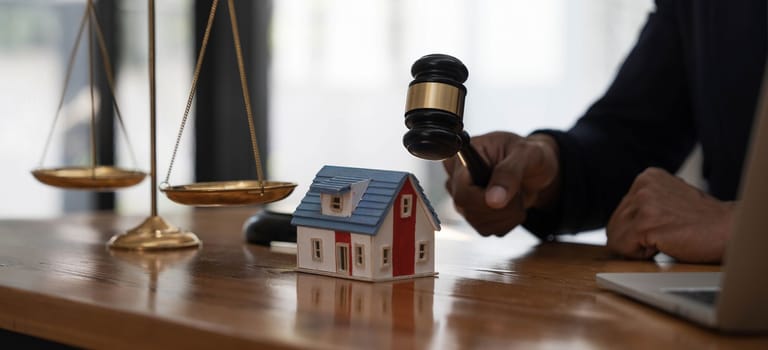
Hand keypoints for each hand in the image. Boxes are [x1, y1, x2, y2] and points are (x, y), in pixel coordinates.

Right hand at [443, 131, 559, 235]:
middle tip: (518, 193)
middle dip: (501, 208)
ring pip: (477, 223)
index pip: (461, 190)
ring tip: (516, 197)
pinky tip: (511, 208)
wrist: (537, 169)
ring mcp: (465, 197)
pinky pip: (485, 229)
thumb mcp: (526, 154)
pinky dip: (505, 223)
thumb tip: (493, 199)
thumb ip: (509, 173)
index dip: (483, 200)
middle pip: (468, 209)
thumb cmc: (531, 154)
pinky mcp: (474, 213)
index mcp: (464, 158)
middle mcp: (458, 178)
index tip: (506, 198)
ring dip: (506, 216)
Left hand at [606, 167, 735, 262]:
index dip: (638, 229)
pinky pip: (622, 246)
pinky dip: (639, 255)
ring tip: (666, 239)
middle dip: (635, 238)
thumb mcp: (669, 200)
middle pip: (614, 224)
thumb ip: (645, 204)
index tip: (663, 228)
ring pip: (616, 237)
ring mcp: (644, 202)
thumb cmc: (703, 221)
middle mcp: (642, 185)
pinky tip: (663, 245)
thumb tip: (617, 222)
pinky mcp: (646, 223)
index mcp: (647, 177)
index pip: (620, 212)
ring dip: (638, 247)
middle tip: (665, 237)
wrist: (729, 230)